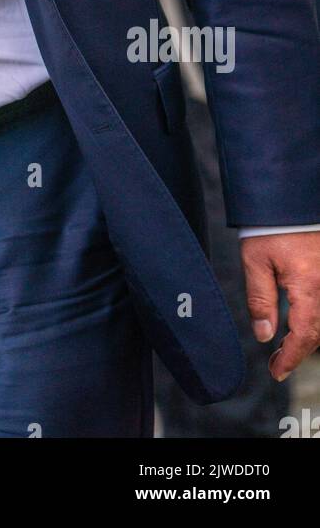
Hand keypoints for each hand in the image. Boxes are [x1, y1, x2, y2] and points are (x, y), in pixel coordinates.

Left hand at [240, 232, 319, 379]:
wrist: (289, 198)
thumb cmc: (271, 226)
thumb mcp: (256, 261)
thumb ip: (260, 300)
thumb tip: (264, 335)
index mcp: (309, 285)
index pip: (304, 335)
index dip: (291, 358)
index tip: (276, 372)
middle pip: (319, 331)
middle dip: (299, 350)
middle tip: (278, 362)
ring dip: (309, 335)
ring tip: (288, 345)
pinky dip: (316, 318)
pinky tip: (301, 321)